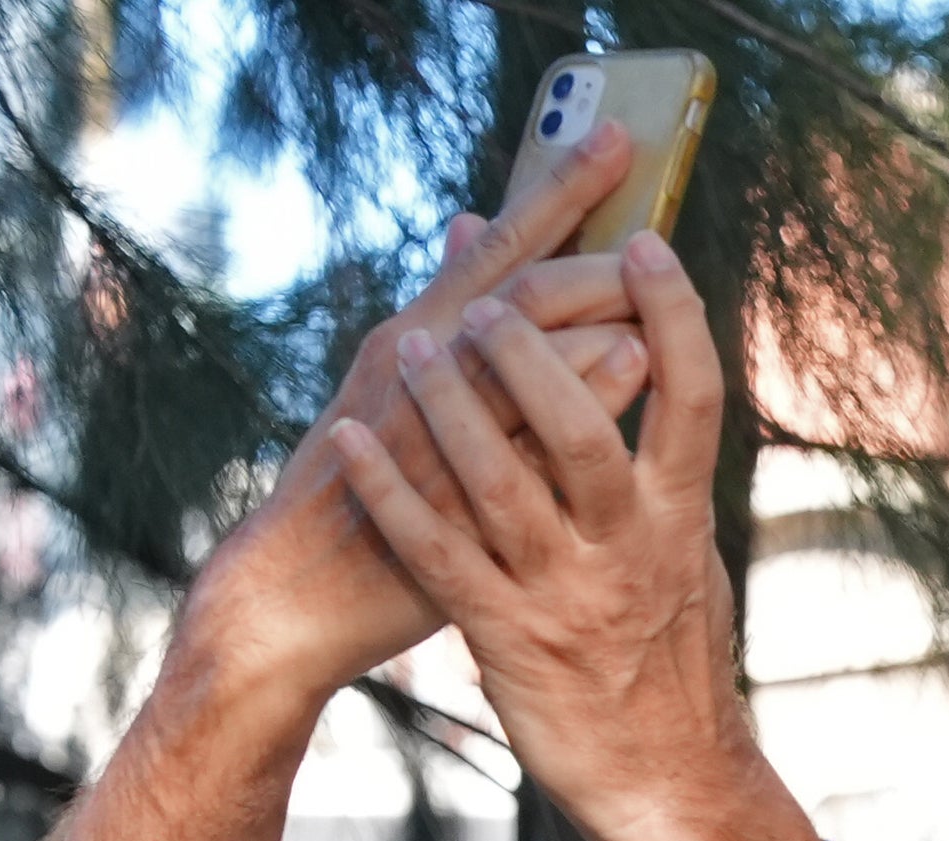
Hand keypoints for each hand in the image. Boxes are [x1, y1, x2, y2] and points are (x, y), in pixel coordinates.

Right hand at [178, 122, 657, 709]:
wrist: (294, 591)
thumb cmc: (368, 485)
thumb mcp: (395, 383)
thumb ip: (448, 311)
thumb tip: (474, 222)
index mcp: (419, 335)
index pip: (502, 249)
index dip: (557, 191)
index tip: (620, 142)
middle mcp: (419, 369)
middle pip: (519, 295)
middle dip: (590, 255)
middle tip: (655, 222)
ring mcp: (428, 440)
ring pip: (511, 372)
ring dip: (581, 338)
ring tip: (649, 308)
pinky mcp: (439, 512)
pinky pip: (508, 462)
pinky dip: (554, 430)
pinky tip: (609, 403)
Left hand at [329, 231, 816, 840]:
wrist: (673, 784)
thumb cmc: (670, 661)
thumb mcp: (684, 558)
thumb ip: (658, 468)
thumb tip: (647, 369)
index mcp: (682, 521)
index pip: (693, 396)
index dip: (673, 314)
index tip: (644, 241)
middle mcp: (632, 550)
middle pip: (586, 426)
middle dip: (536, 351)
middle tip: (493, 301)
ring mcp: (568, 595)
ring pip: (503, 483)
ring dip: (452, 406)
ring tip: (417, 346)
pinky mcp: (509, 640)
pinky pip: (440, 554)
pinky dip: (392, 492)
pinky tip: (350, 441)